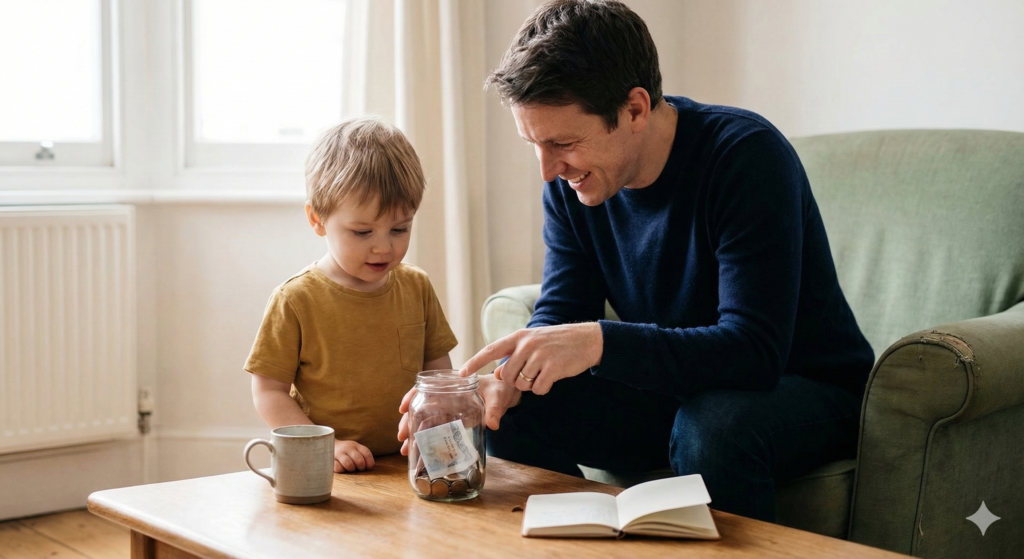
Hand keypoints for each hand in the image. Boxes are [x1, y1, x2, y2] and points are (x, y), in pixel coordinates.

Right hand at [334, 439, 374, 472]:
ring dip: (351, 469)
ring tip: (350, 469)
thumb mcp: (354, 450)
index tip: (369, 468)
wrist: (326, 445)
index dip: (370, 462)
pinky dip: (341, 470)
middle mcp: (348, 448)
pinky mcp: (331, 459)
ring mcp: (339, 453)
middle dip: (361, 467)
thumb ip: (362, 456)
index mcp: (355, 445)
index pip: (366, 453)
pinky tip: (342, 468)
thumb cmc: (345, 451)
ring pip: (348, 464)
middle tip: (358, 468)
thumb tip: (370, 467)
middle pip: (359, 460)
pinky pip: (338, 468)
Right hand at [397, 376, 520, 454]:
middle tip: (401, 438)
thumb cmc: (500, 388)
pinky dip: (427, 440)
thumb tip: (493, 424)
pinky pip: (436, 429)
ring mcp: (449, 410)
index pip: (426, 388)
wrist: (506, 393)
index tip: (402, 409)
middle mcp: (447, 397)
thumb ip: (495, 409)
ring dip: (414, 435)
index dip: (411, 396)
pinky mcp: (453, 421)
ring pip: (425, 421)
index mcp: (452, 385)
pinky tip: (420, 452)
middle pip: (421, 408)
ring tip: (406, 450)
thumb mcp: (497, 396)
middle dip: (408, 422)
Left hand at [458, 323, 602, 395]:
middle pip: (506, 376)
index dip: (474, 362)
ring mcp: (539, 356)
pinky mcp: (552, 368)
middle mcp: (526, 345)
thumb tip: (497, 372)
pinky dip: (543, 389)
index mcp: (518, 337)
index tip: (461, 374)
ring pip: (521, 385)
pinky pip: (538, 390)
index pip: (490, 350)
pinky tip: (552, 378)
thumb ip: (514, 355)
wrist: (586, 339)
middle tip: (531, 373)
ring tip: (543, 372)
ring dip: (531, 385)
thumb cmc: (556, 342)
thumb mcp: (532, 341)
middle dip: (515, 381)